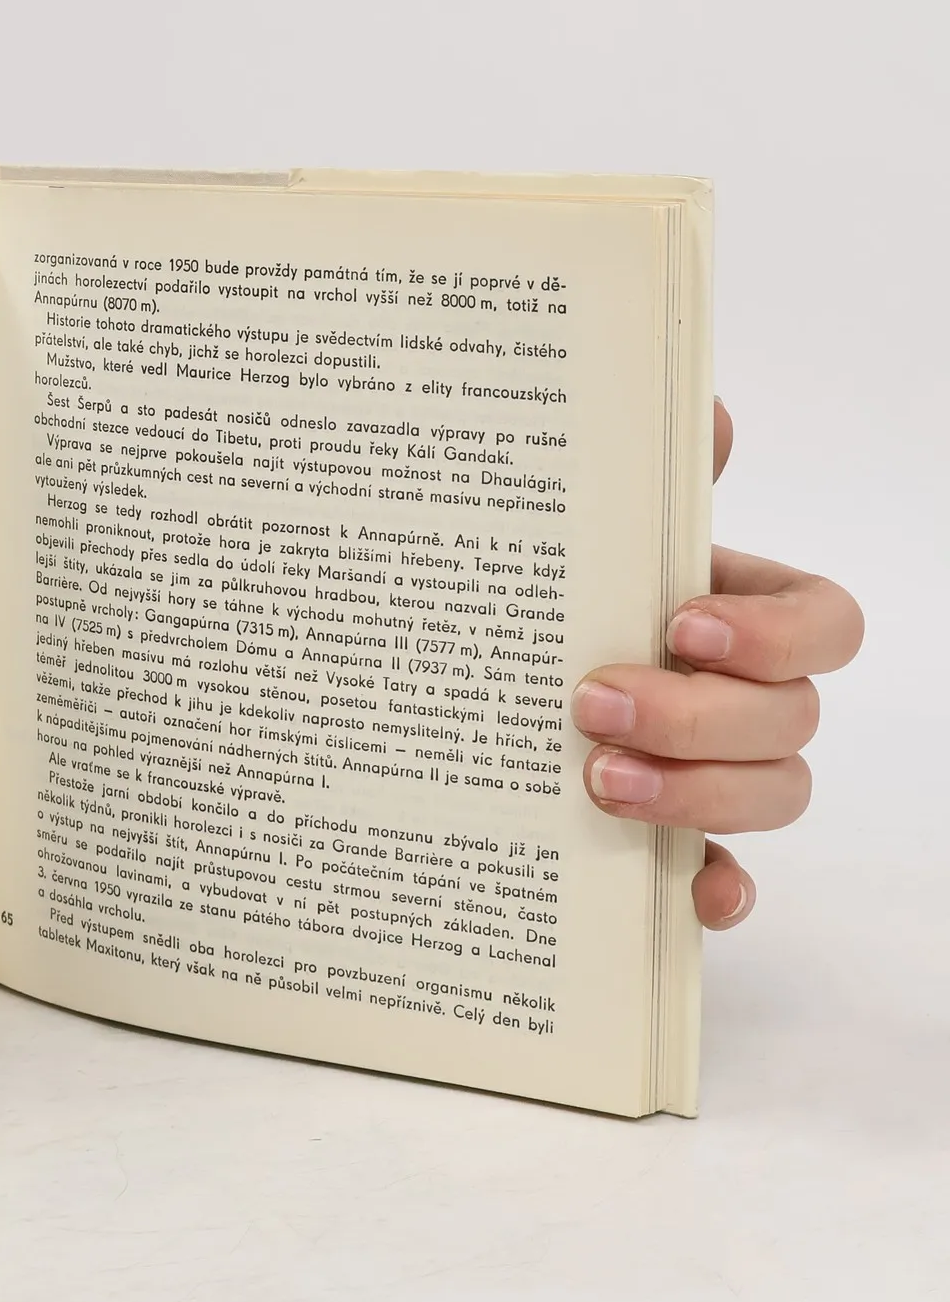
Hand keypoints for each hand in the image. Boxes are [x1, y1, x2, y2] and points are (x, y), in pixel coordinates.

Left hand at [575, 401, 863, 928]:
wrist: (476, 675)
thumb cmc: (559, 598)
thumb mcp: (585, 535)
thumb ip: (650, 481)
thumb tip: (705, 414)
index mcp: (742, 611)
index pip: (825, 622)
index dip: (774, 631)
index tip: (684, 623)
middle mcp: (748, 695)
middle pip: (790, 718)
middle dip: (700, 715)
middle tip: (592, 702)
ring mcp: (722, 774)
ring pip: (772, 794)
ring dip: (700, 794)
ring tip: (596, 779)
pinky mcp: (682, 843)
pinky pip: (731, 880)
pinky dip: (719, 888)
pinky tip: (686, 888)